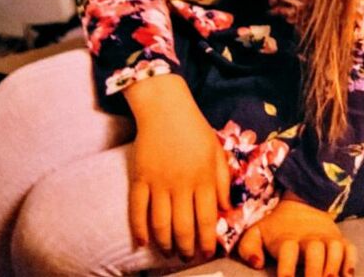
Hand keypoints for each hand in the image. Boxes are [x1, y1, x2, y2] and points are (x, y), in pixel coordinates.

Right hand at [125, 74, 230, 259]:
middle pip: (183, 227)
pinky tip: (143, 241)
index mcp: (203, 177)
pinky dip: (139, 229)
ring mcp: (158, 182)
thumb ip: (222, 180)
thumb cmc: (194, 128)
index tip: (208, 252)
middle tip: (188, 256)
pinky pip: (137, 210)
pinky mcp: (139, 178)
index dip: (207, 241)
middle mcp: (181, 184)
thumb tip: (226, 209)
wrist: (165, 107)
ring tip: (169, 251)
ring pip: (160, 224)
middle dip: (187, 248)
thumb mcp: (216, 151)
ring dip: (165, 244)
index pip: (206, 219)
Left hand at [237, 197, 356, 276]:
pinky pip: (350, 249)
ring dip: (333, 267)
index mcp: (288, 238)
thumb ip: (249, 247)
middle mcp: (310, 238)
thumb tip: (256, 264)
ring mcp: (327, 238)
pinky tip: (348, 276)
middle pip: (314, 252)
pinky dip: (351, 262)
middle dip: (314, 272)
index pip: (288, 251)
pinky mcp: (340, 240)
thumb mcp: (258, 232)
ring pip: (334, 250)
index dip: (286, 269)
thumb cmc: (277, 227)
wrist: (302, 202)